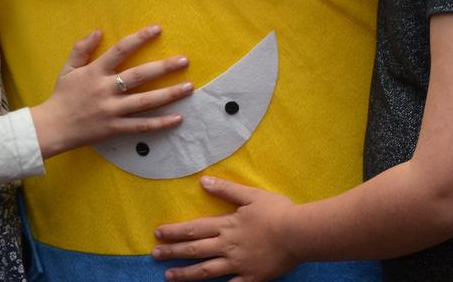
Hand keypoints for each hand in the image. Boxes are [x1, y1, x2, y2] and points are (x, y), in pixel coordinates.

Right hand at [30, 26, 191, 157]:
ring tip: (189, 87)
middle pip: (140, 75)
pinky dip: (160, 123)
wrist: (51, 128)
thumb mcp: (68, 68)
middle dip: (164, 67)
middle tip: (184, 60)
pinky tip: (178, 118)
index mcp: (95, 72)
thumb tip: (99, 30)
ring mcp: (112, 110)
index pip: (121, 50)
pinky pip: (141, 125)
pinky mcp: (115, 128)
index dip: (139, 38)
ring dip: (169, 94)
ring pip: (145, 101)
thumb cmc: (62, 96)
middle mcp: (106, 89)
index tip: (158, 29)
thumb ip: (82, 48)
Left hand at [153, 176, 299, 281]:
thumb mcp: (251, 195)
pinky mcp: (251, 278)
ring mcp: (238, 264)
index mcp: (227, 225)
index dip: (175, 231)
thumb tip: (202, 181)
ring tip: (168, 277)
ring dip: (186, 274)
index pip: (195, 228)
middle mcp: (227, 246)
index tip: (158, 233)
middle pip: (195, 249)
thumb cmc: (277, 211)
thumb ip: (226, 189)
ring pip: (206, 271)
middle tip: (154, 254)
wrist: (297, 233)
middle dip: (173, 252)